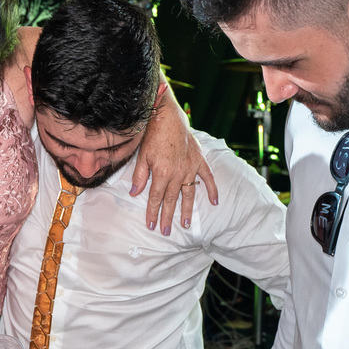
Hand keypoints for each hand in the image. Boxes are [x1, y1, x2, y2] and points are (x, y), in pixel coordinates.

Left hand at [131, 85, 218, 233]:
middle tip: (166, 231)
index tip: (151, 225)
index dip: (153, 212)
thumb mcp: (142, 156)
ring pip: (189, 194)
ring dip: (188, 210)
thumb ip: (139, 176)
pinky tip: (214, 202)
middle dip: (168, 217)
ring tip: (186, 225)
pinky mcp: (199, 160)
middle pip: (172, 200)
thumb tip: (134, 194)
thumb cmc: (153, 135)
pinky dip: (212, 190)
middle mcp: (178, 173)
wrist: (168, 116)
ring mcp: (190, 168)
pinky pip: (208, 178)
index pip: (156, 198)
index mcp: (162, 173)